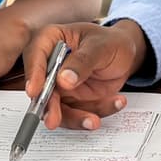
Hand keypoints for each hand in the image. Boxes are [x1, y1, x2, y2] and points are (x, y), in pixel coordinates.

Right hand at [23, 21, 149, 128]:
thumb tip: (63, 79)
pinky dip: (94, 113)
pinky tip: (116, 102)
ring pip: (57, 108)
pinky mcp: (71, 101)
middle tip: (53, 120)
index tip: (35, 91)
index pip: (35, 55)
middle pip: (40, 89)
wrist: (126, 56)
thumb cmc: (111, 43)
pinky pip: (77, 114)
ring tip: (93, 120)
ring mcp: (59, 86)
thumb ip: (83, 61)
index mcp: (51, 40)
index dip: (33, 73)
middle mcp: (50, 65)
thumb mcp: (101, 46)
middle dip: (48, 107)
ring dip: (74, 118)